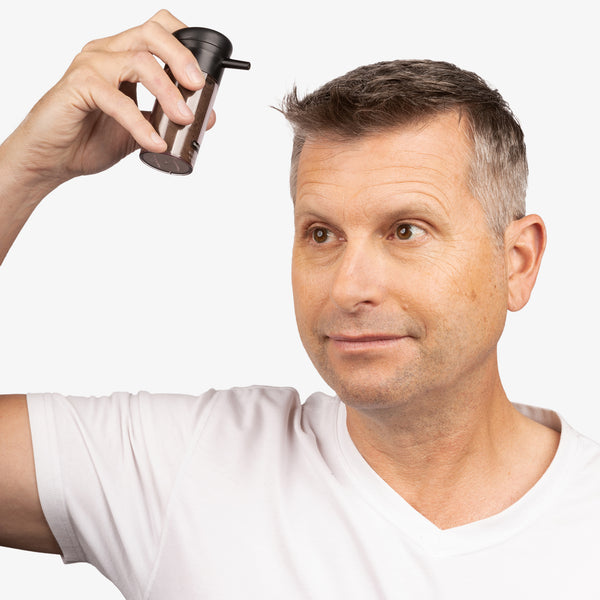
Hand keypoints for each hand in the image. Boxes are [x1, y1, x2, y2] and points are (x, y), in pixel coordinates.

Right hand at [5, 10, 214, 186]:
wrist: (54, 159)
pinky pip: (116, 99)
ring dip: (167, 91)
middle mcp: (106, 52)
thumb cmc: (90, 138)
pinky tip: (154, 142)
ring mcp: (90, 65)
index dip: (184, 42)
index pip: (157, 30)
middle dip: (181, 59)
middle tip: (197, 87)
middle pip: (151, 34)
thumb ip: (167, 119)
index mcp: (121, 56)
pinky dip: (140, 123)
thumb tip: (206, 116)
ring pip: (138, 61)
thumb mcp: (140, 128)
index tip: (203, 75)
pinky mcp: (78, 86)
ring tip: (183, 119)